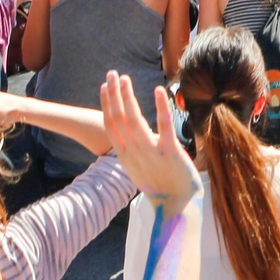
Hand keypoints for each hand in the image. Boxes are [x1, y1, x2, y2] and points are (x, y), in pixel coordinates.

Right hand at [100, 71, 199, 210]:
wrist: (176, 206)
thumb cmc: (159, 185)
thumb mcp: (138, 168)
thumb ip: (132, 150)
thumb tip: (131, 134)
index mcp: (124, 155)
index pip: (110, 125)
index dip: (106, 104)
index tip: (104, 86)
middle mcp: (133, 152)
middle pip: (118, 118)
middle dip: (113, 94)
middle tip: (112, 74)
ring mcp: (151, 152)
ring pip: (134, 120)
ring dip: (128, 97)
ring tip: (124, 79)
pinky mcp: (170, 152)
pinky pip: (164, 126)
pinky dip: (160, 107)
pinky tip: (158, 90)